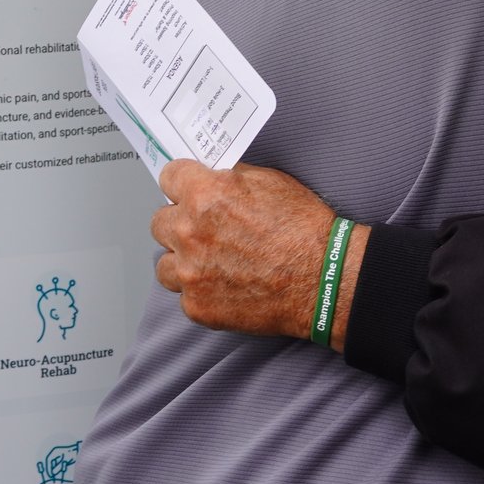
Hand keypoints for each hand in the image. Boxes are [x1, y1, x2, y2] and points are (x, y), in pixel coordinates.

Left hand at [151, 159, 363, 347]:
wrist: (323, 281)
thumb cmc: (304, 232)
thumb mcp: (269, 182)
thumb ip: (230, 179)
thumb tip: (213, 179)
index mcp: (204, 195)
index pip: (168, 178)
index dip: (182, 184)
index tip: (187, 191)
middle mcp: (189, 232)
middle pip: (159, 222)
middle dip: (180, 223)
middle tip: (205, 231)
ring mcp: (190, 273)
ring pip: (165, 264)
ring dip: (183, 262)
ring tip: (211, 264)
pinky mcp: (197, 306)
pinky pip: (184, 296)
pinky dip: (201, 292)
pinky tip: (226, 287)